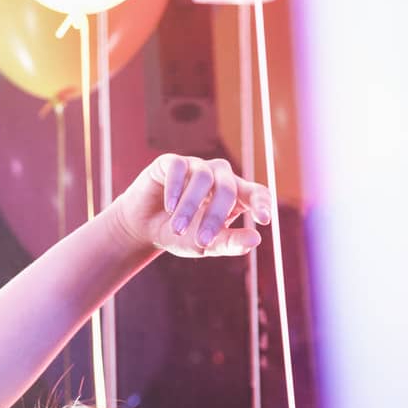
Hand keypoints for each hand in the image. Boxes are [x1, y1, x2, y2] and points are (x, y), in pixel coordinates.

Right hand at [109, 155, 271, 257]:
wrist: (144, 228)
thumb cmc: (181, 235)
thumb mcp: (206, 244)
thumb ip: (230, 243)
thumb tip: (256, 240)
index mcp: (235, 196)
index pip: (257, 193)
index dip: (262, 203)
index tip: (264, 220)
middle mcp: (220, 177)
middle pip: (228, 188)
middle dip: (215, 217)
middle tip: (202, 241)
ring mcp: (197, 167)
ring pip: (202, 178)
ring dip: (190, 207)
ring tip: (177, 229)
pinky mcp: (173, 162)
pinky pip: (179, 167)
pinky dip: (175, 188)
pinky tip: (169, 207)